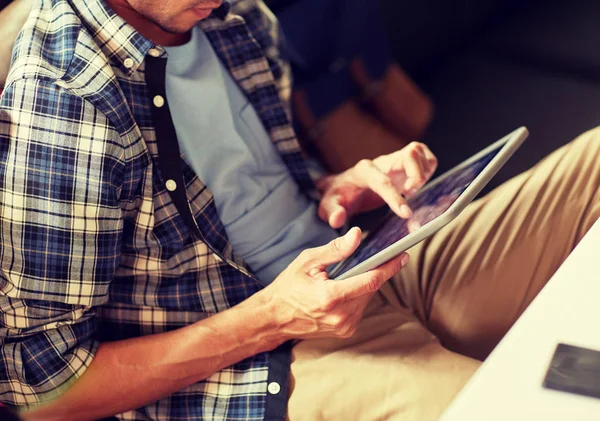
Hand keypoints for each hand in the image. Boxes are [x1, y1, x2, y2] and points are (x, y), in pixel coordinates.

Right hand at [261, 227, 408, 339]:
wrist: (274, 318)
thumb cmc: (288, 286)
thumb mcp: (308, 261)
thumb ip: (335, 250)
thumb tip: (357, 235)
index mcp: (331, 297)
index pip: (370, 281)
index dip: (389, 267)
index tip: (402, 255)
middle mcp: (340, 316)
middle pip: (371, 289)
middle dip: (375, 272)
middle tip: (378, 257)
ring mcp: (344, 326)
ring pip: (367, 298)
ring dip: (365, 284)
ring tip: (354, 272)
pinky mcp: (345, 331)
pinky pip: (361, 308)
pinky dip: (358, 295)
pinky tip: (346, 288)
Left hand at [317, 142, 437, 227]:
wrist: (341, 186)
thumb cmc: (337, 196)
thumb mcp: (328, 206)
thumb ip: (332, 212)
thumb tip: (338, 220)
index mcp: (363, 171)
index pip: (382, 181)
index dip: (395, 197)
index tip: (406, 214)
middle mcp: (381, 162)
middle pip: (408, 155)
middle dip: (416, 177)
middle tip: (409, 195)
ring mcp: (394, 160)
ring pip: (419, 152)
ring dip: (423, 173)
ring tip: (411, 191)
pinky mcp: (404, 162)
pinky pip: (424, 157)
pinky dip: (428, 170)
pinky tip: (416, 186)